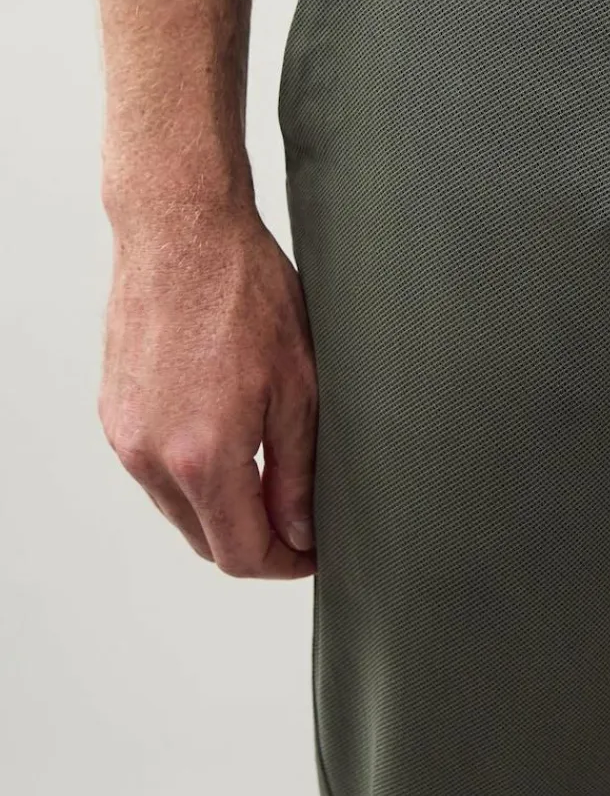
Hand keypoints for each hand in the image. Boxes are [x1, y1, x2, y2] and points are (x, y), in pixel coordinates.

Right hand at [98, 203, 317, 578]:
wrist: (182, 231)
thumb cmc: (243, 290)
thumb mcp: (298, 385)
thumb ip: (297, 470)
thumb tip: (300, 530)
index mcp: (203, 455)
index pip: (241, 553)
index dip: (284, 564)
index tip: (311, 554)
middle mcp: (151, 454)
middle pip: (205, 539)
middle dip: (254, 540)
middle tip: (299, 519)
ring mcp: (125, 434)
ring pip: (177, 507)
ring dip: (221, 506)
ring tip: (267, 469)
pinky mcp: (113, 412)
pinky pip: (154, 469)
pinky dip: (191, 472)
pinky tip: (226, 435)